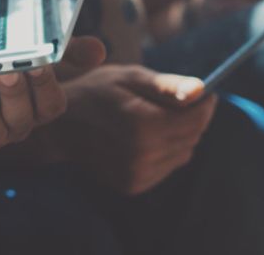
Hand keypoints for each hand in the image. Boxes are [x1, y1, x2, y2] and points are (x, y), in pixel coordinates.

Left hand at [0, 37, 105, 153]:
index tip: (38, 63)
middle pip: (22, 118)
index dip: (45, 86)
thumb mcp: (31, 48)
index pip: (52, 105)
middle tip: (7, 71)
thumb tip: (99, 51)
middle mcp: (19, 127)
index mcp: (40, 108)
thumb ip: (63, 48)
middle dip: (15, 95)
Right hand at [59, 65, 216, 195]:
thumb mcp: (129, 77)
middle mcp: (142, 155)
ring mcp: (137, 174)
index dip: (204, 103)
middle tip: (170, 101)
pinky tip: (143, 137)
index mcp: (143, 125)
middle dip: (190, 118)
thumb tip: (202, 90)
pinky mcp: (133, 185)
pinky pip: (167, 166)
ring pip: (184, 153)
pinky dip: (164, 150)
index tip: (200, 91)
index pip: (197, 119)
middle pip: (193, 136)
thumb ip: (168, 86)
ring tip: (152, 118)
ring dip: (178, 135)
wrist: (59, 127)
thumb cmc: (94, 93)